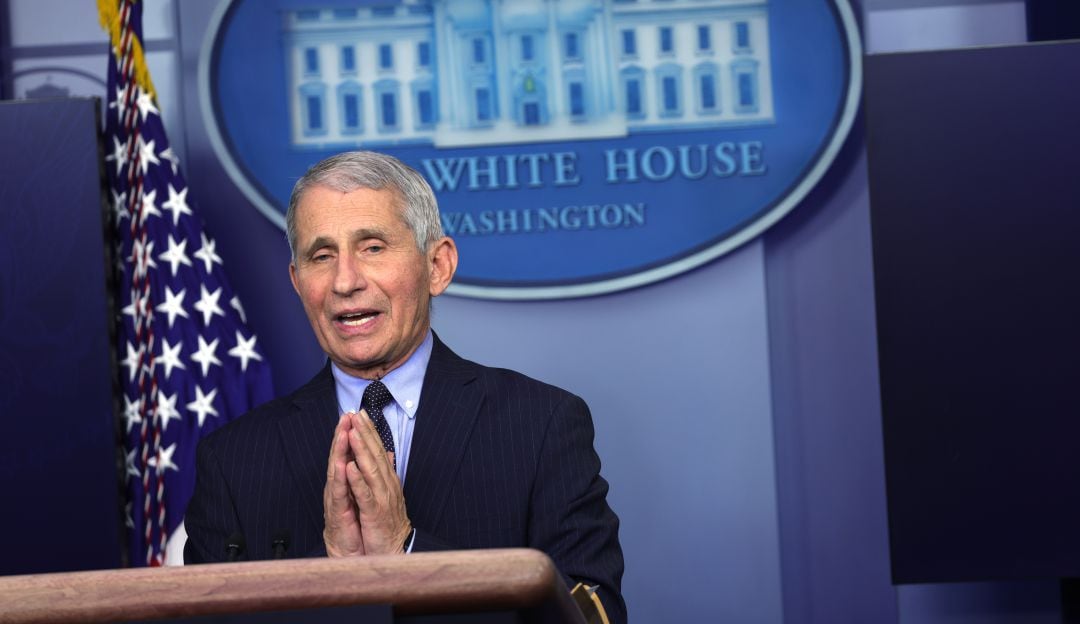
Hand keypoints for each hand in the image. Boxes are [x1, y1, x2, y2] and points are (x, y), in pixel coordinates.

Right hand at [323, 413, 364, 556]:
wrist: (355, 556)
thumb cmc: (361, 527)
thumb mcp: (369, 498)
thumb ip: (370, 476)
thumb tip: (381, 455)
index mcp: (349, 484)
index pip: (349, 455)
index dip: (353, 434)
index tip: (357, 414)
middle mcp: (340, 489)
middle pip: (340, 458)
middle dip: (343, 435)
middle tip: (347, 415)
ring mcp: (336, 501)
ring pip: (336, 471)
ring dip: (340, 451)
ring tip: (343, 432)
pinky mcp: (338, 514)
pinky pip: (340, 494)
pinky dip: (343, 479)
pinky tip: (344, 465)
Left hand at [344, 409, 411, 554]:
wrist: (395, 550)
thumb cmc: (390, 524)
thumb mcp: (389, 494)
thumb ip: (387, 472)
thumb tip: (389, 453)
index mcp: (388, 480)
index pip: (379, 450)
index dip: (370, 432)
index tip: (361, 414)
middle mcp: (387, 485)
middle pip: (376, 454)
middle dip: (365, 433)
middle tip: (356, 414)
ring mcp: (382, 498)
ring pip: (371, 470)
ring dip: (361, 450)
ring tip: (352, 432)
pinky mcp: (375, 513)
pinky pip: (365, 494)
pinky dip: (358, 480)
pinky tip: (350, 467)